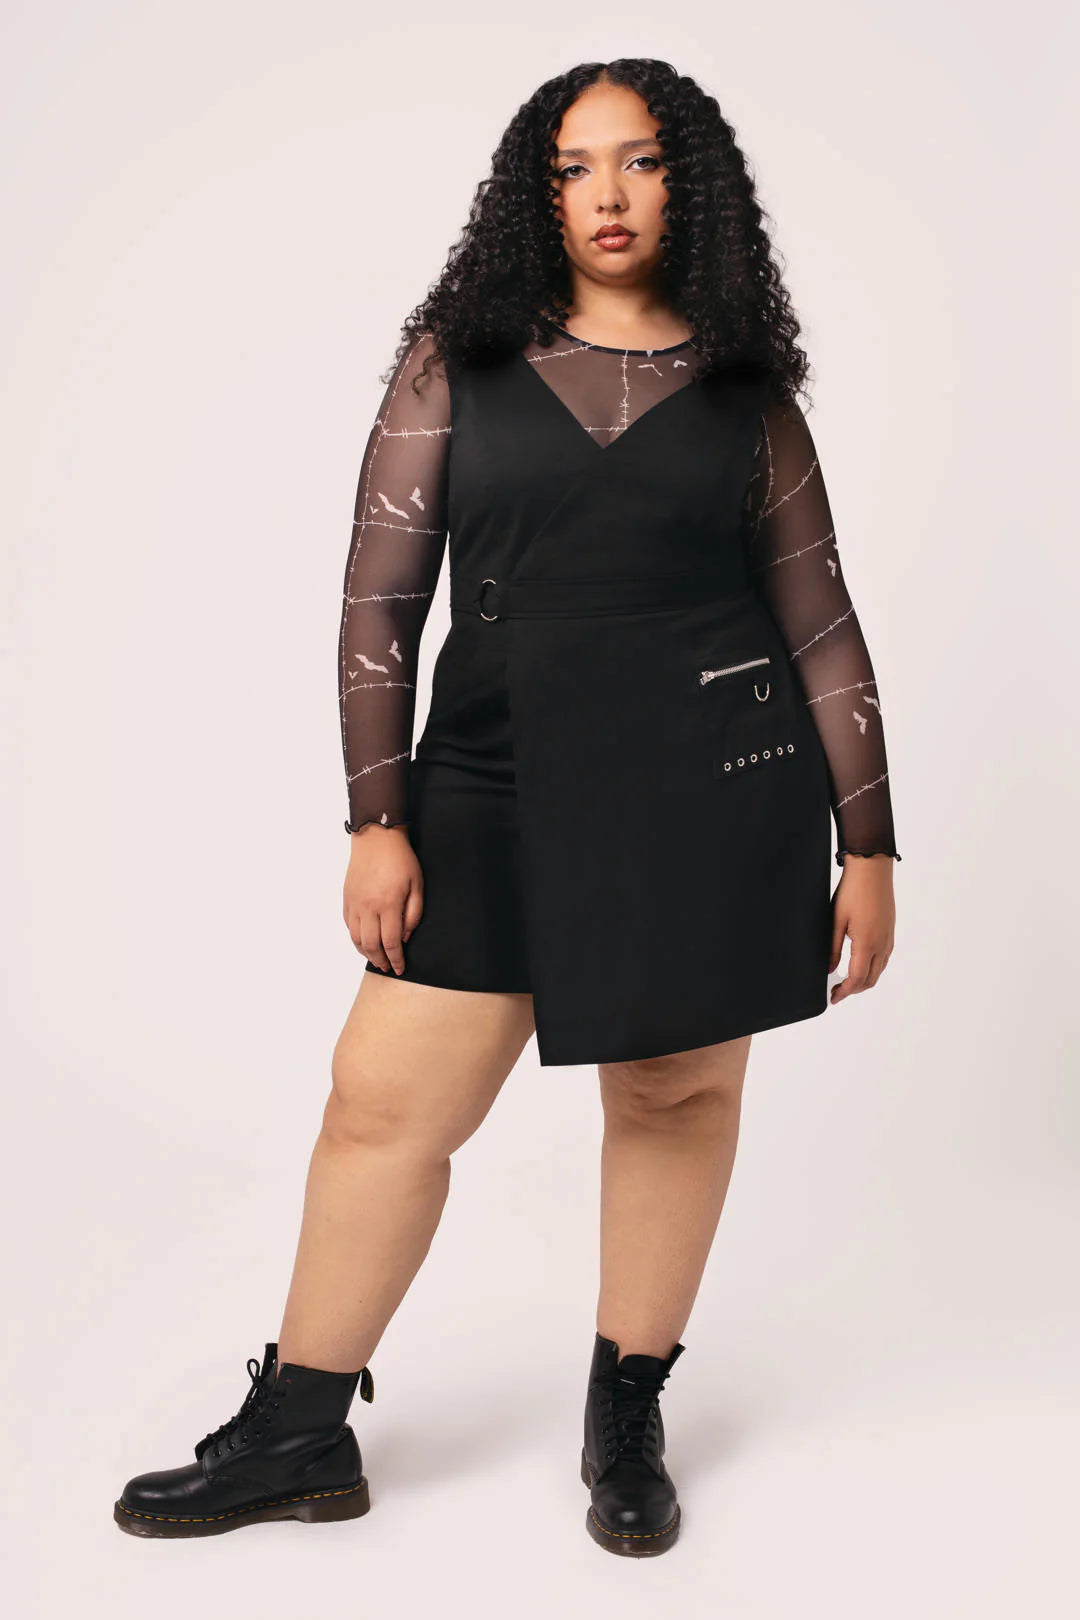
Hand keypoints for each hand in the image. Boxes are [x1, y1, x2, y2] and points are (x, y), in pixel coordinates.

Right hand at [343, 824, 424, 975]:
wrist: (376, 838)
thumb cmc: (400, 859)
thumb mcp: (417, 885)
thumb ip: (413, 914)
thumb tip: (405, 937)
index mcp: (388, 904)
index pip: (391, 943)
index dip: (396, 959)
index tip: (400, 968)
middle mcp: (368, 907)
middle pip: (371, 945)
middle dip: (381, 961)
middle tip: (388, 967)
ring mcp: (355, 903)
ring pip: (356, 939)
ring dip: (366, 954)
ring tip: (376, 960)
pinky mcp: (347, 899)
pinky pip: (349, 926)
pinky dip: (356, 939)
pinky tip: (364, 942)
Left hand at [829, 854, 896, 1003]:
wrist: (873, 869)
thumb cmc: (853, 890)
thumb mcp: (836, 920)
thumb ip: (833, 948)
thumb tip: (829, 969)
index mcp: (867, 943)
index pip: (856, 979)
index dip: (844, 992)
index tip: (833, 997)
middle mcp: (882, 944)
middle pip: (870, 980)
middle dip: (853, 989)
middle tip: (836, 991)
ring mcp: (888, 938)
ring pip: (879, 970)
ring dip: (864, 980)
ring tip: (845, 980)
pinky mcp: (890, 931)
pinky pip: (883, 959)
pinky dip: (872, 968)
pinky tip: (859, 964)